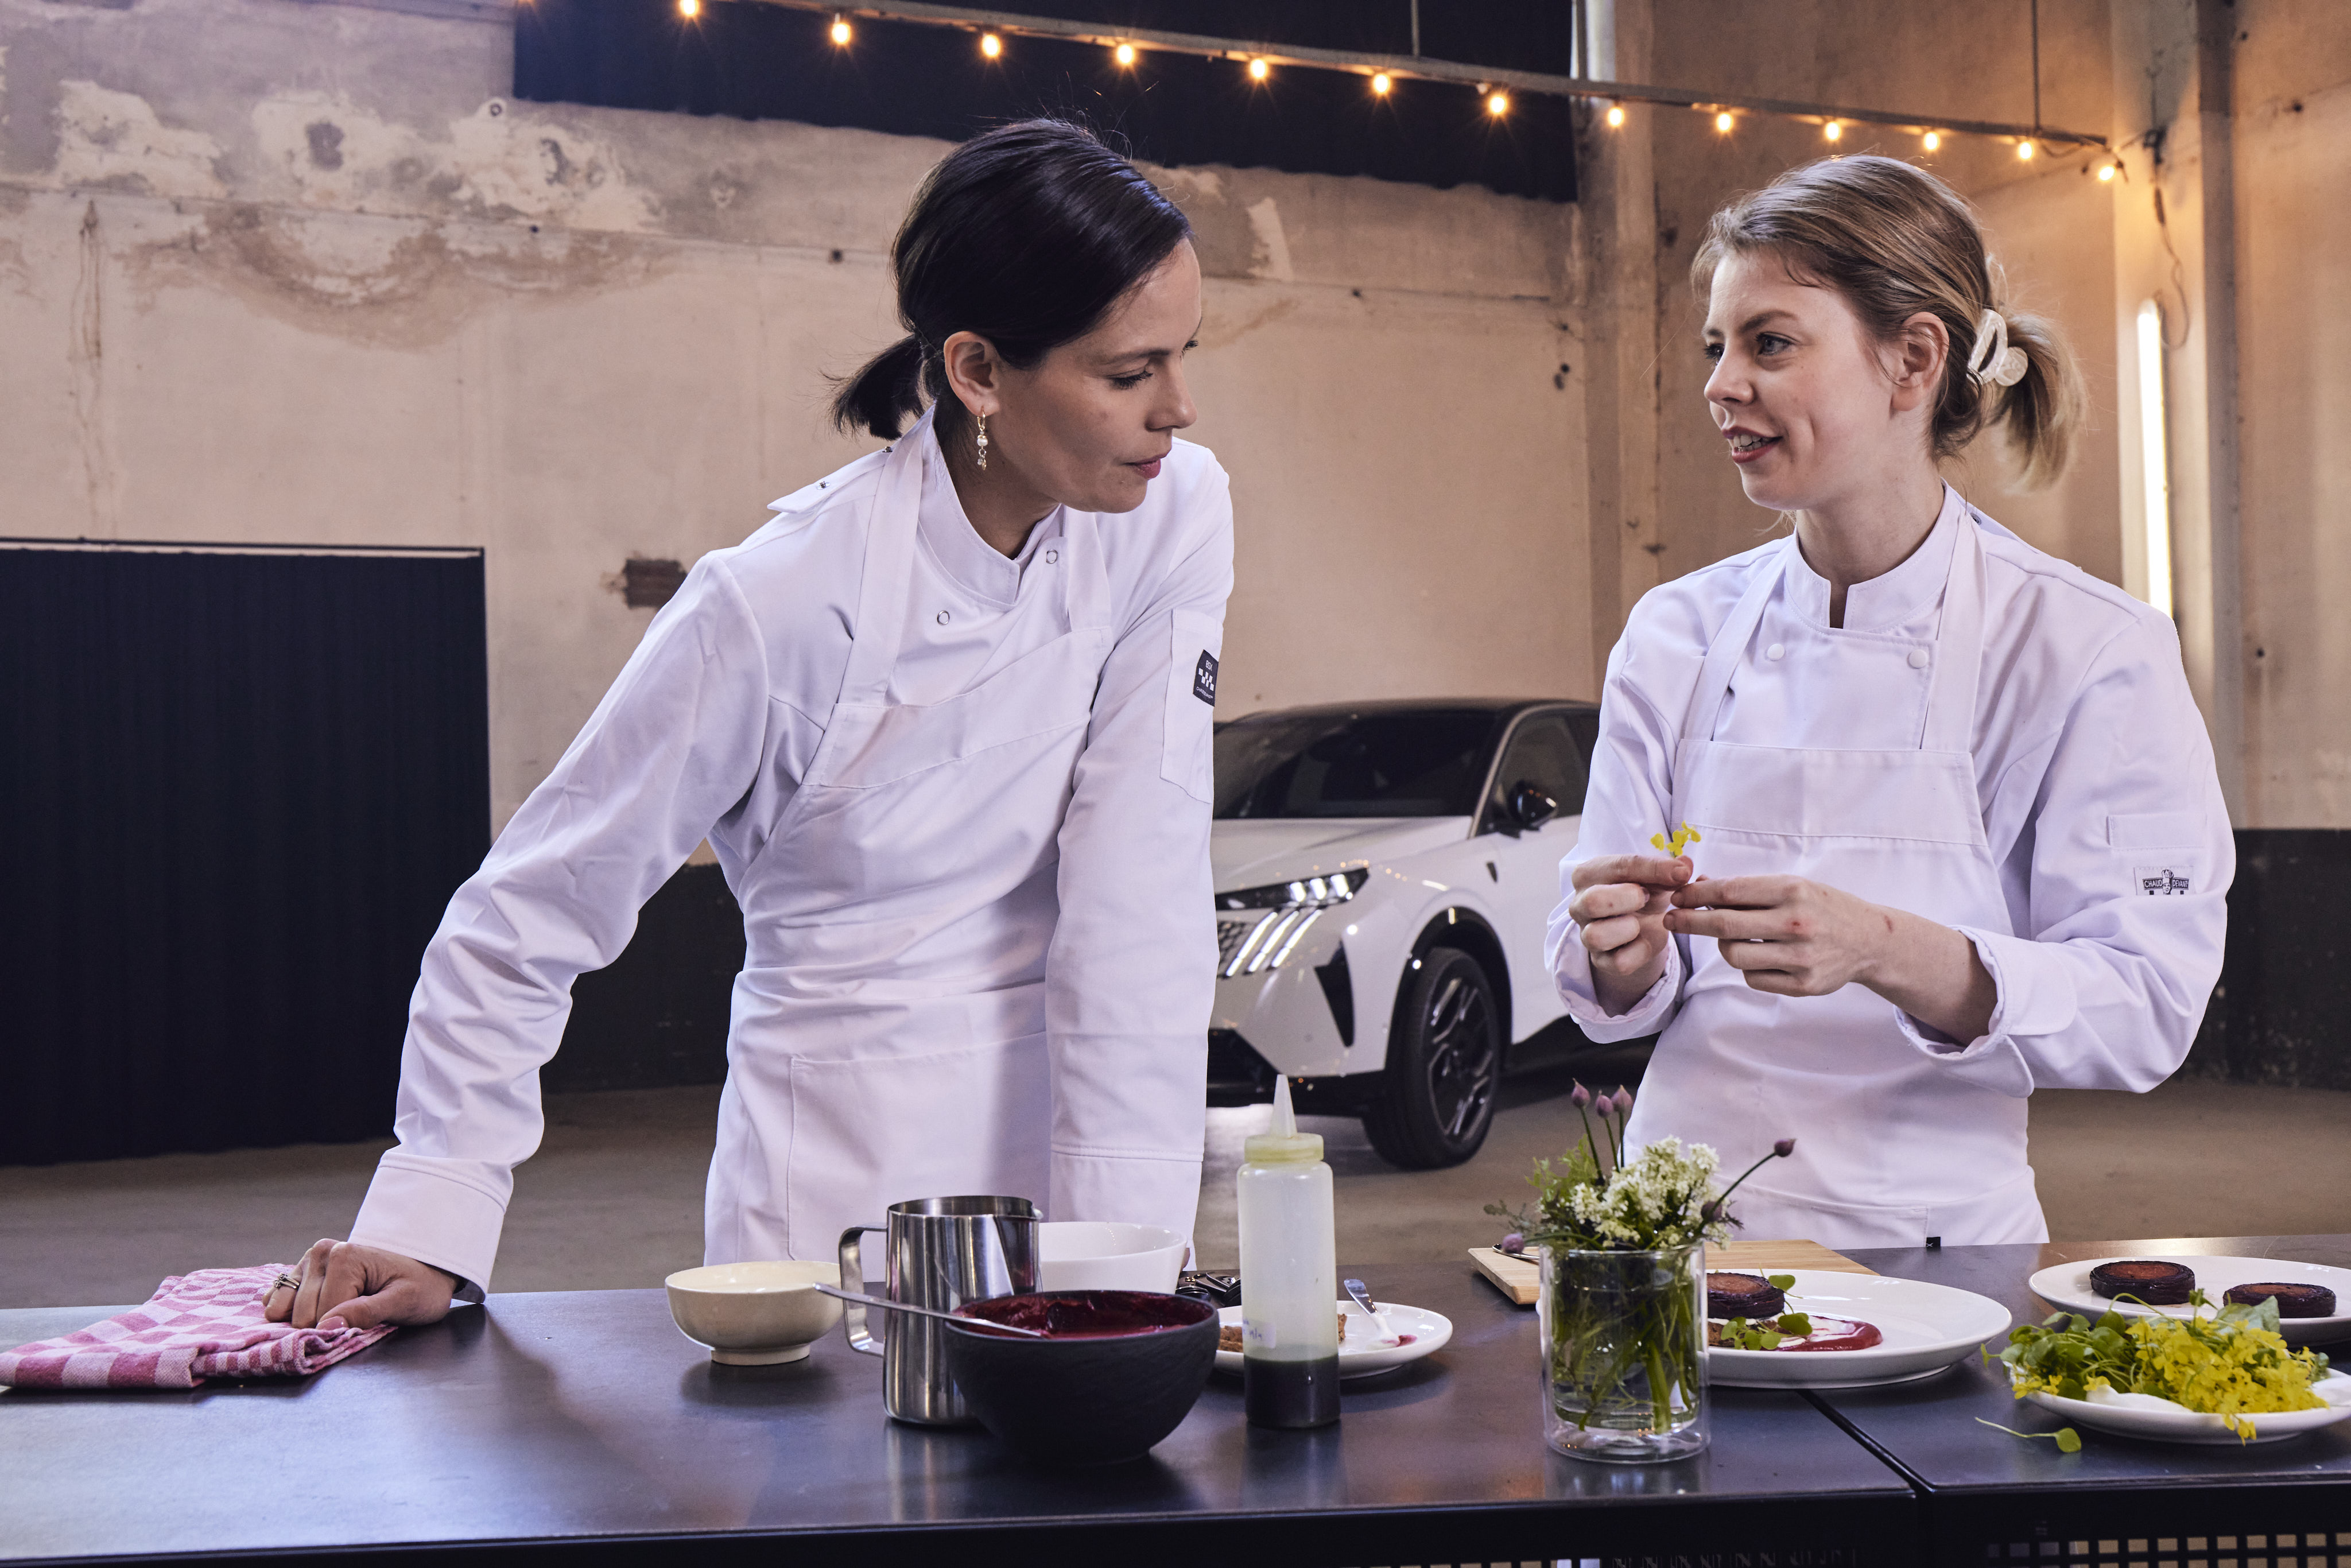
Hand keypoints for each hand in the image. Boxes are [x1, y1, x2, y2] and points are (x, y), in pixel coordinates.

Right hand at [262, 1238, 458, 1331]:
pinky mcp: (300, 1272)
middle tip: (357, 1315)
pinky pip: (276, 1301)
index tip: (368, 1322)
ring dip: (306, 1320)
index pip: (322, 1314)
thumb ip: (367, 1313)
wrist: (426, 1272)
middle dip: (327, 1324)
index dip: (343, 1327)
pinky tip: (317, 1311)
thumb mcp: (405, 1301)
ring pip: (282, 1310)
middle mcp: (321, 1252)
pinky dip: (290, 1314)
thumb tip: (326, 1326)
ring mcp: (308, 1261)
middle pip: (301, 1315)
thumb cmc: (420, 1286)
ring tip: (338, 1313)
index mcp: (344, 1256)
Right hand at [1567, 853, 1692, 1012]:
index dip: (1653, 869)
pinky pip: (1619, 962)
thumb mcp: (1655, 878)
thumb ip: (1668, 870)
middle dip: (1628, 898)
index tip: (1681, 874)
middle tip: (1646, 897)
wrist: (1641, 927)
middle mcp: (1579, 904)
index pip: (1618, 867)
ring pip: (1596, 935)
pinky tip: (1644, 941)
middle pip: (1594, 901)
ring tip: (1639, 922)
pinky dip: (1639, 952)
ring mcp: (1586, 935)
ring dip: (1628, 928)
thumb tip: (1685, 866)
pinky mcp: (1601, 960)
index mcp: (1587, 874)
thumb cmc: (1642, 893)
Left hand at [1664, 875, 1994, 1040]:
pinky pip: (1752, 977)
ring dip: (1723, 946)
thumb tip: (1698, 885)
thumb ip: (1748, 889)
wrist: (1870, 940)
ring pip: (1734, 955)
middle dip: (1689, 921)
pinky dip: (1748, 966)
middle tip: (1670, 919)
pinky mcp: (1803, 985)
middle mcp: (1796, 924)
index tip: (1676, 897)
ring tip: (1732, 937)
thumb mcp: (1791, 886)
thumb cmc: (1822, 907)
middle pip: (1724, 925)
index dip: (1696, 895)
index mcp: (1792, 891)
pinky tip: (1761, 955)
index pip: (1730, 892)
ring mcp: (1800, 957)